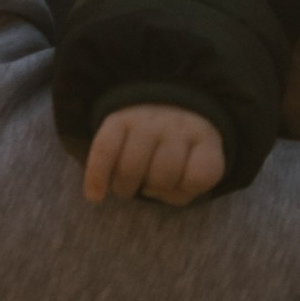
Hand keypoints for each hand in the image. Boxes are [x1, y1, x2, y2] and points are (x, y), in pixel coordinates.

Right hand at [83, 104, 226, 205]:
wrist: (162, 105)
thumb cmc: (179, 152)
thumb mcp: (195, 169)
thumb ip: (181, 191)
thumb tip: (148, 191)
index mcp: (203, 137)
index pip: (201, 175)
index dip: (188, 189)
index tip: (181, 184)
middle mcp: (176, 125)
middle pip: (164, 175)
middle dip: (155, 188)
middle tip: (150, 182)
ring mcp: (146, 121)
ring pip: (131, 168)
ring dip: (126, 188)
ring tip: (129, 185)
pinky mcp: (117, 119)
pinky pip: (104, 151)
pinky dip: (97, 178)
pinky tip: (96, 196)